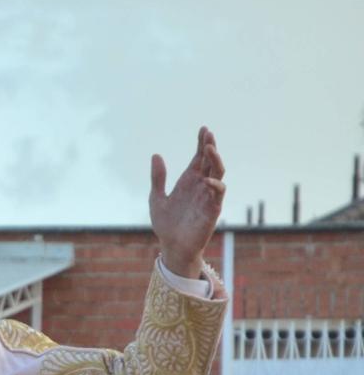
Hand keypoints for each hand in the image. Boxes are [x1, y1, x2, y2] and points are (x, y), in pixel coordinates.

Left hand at [149, 127, 225, 279]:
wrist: (171, 246)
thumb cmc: (166, 223)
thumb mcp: (156, 197)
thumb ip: (157, 178)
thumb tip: (156, 154)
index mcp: (188, 181)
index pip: (199, 158)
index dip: (202, 143)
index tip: (203, 128)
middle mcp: (200, 186)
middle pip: (210, 162)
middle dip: (210, 147)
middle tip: (208, 134)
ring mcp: (207, 196)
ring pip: (218, 173)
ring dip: (215, 160)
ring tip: (209, 148)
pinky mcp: (212, 209)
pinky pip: (217, 194)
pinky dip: (215, 185)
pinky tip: (206, 180)